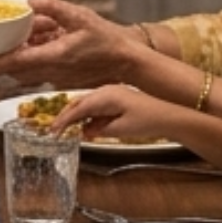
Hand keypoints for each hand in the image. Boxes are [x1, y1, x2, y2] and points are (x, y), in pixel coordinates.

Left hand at [0, 0, 138, 86]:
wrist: (126, 60)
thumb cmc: (107, 39)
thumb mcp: (82, 17)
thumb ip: (56, 9)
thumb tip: (32, 1)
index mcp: (53, 57)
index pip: (13, 62)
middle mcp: (51, 71)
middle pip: (14, 69)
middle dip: (0, 59)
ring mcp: (55, 77)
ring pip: (25, 69)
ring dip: (21, 54)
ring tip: (36, 34)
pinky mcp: (60, 78)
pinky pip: (38, 69)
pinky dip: (35, 55)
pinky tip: (48, 38)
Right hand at [50, 83, 174, 140]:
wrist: (169, 116)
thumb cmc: (146, 121)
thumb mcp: (120, 129)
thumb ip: (98, 129)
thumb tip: (83, 131)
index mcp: (105, 96)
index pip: (78, 108)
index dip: (63, 120)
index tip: (52, 131)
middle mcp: (105, 91)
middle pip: (79, 103)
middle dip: (65, 116)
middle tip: (53, 130)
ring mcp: (111, 93)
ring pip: (86, 104)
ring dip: (75, 116)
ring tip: (64, 129)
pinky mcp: (116, 99)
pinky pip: (95, 106)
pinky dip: (87, 116)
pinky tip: (85, 127)